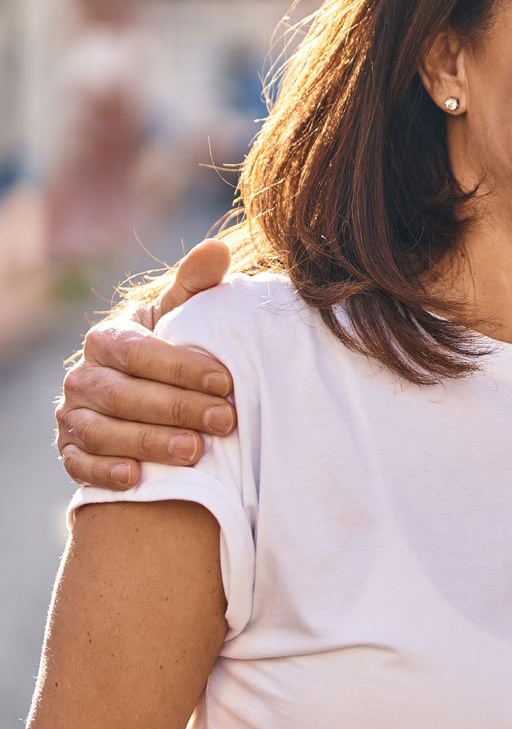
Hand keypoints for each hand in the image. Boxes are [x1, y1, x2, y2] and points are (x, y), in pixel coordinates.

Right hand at [56, 239, 235, 490]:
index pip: (140, 352)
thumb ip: (196, 286)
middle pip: (124, 395)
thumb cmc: (170, 347)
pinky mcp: (69, 452)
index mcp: (107, 339)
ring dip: (149, 443)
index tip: (226, 380)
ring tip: (196, 452)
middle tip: (224, 421)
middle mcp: (82, 376)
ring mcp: (72, 416)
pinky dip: (106, 472)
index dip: (182, 367)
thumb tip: (218, 250)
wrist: (144, 393)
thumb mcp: (181, 316)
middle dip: (178, 409)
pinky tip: (139, 478)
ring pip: (103, 432)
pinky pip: (80, 465)